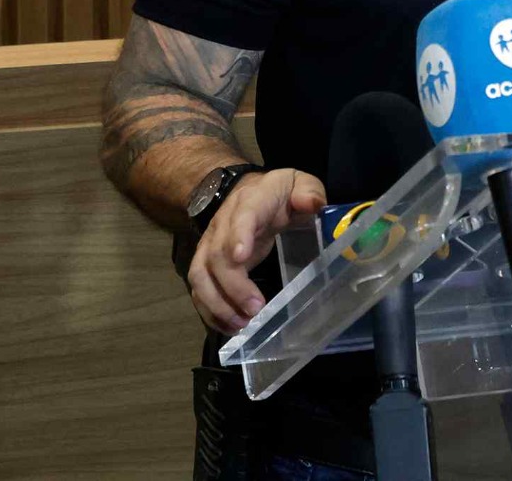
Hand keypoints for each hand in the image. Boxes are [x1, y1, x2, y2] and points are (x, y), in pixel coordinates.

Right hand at [187, 168, 325, 334]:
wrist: (248, 191)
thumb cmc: (279, 193)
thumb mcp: (299, 184)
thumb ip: (308, 192)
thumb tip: (312, 204)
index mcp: (250, 202)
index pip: (241, 218)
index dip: (238, 236)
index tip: (241, 258)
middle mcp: (222, 224)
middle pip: (217, 255)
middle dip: (233, 286)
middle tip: (256, 309)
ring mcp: (209, 245)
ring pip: (200, 276)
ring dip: (217, 304)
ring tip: (242, 324)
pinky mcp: (206, 263)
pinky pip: (199, 289)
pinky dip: (210, 311)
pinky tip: (230, 327)